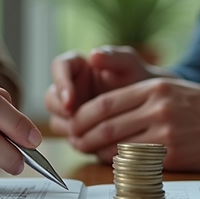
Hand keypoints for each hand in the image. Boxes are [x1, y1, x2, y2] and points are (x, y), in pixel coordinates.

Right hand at [45, 46, 162, 134]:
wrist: (148, 104)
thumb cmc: (137, 77)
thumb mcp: (129, 65)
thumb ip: (114, 57)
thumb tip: (94, 55)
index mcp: (77, 66)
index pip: (59, 67)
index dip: (61, 82)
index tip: (70, 98)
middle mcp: (68, 88)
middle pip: (51, 98)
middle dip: (61, 109)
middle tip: (74, 118)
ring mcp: (71, 111)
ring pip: (57, 120)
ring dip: (68, 127)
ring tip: (84, 132)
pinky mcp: (77, 130)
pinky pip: (71, 137)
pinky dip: (79, 141)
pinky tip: (92, 143)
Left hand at [64, 79, 199, 170]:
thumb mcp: (176, 91)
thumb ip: (144, 98)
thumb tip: (107, 112)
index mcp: (156, 89)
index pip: (106, 103)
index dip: (84, 116)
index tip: (75, 124)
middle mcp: (158, 108)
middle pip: (105, 124)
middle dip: (84, 135)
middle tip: (75, 142)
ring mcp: (166, 133)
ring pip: (116, 145)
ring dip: (98, 152)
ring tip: (90, 153)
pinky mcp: (174, 156)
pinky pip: (136, 163)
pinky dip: (120, 165)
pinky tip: (116, 165)